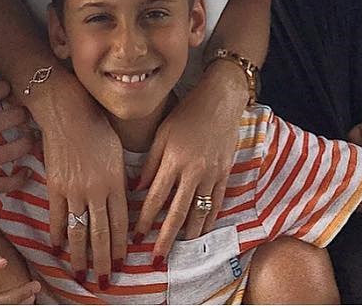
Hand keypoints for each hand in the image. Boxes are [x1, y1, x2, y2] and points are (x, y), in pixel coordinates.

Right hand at [0, 80, 33, 206]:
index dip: (1, 89)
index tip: (9, 88)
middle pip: (3, 122)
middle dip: (20, 115)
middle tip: (27, 114)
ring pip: (8, 152)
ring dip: (25, 143)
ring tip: (33, 138)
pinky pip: (1, 184)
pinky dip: (17, 180)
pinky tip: (27, 172)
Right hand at [30, 71, 126, 285]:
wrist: (69, 112)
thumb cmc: (98, 126)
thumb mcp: (118, 151)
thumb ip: (121, 179)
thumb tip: (127, 201)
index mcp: (115, 181)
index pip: (120, 223)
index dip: (121, 247)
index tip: (122, 264)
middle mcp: (96, 190)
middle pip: (100, 234)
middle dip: (103, 261)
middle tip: (104, 282)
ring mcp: (73, 190)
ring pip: (78, 232)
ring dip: (80, 257)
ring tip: (81, 274)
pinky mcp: (54, 187)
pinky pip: (56, 218)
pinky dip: (56, 236)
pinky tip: (57, 250)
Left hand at [134, 66, 246, 258]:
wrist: (220, 101)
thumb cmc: (187, 113)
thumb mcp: (162, 132)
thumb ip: (150, 162)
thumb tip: (137, 189)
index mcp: (174, 160)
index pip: (156, 198)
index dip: (145, 220)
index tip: (136, 238)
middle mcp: (193, 171)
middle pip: (177, 213)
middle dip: (165, 239)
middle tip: (157, 260)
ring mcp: (211, 174)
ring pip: (199, 212)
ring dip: (188, 234)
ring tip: (180, 251)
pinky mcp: (225, 173)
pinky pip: (217, 202)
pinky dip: (209, 219)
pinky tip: (202, 230)